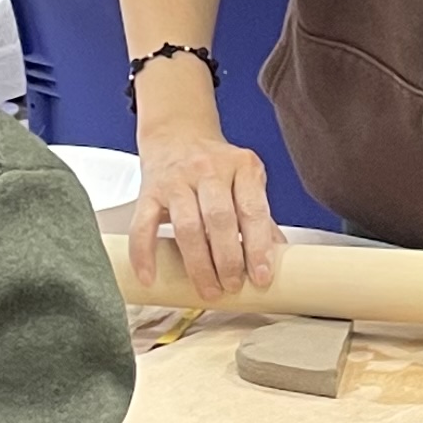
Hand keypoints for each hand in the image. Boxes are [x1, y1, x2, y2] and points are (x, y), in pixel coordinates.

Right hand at [126, 126, 277, 301]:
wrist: (176, 133)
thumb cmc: (215, 165)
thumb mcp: (244, 180)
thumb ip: (257, 215)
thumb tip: (279, 257)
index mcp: (242, 166)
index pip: (253, 209)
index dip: (259, 246)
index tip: (262, 277)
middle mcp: (209, 169)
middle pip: (220, 219)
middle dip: (228, 259)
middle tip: (233, 286)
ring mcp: (176, 179)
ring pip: (187, 226)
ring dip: (198, 263)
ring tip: (208, 290)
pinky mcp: (148, 190)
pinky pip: (143, 225)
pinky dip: (144, 254)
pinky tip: (149, 277)